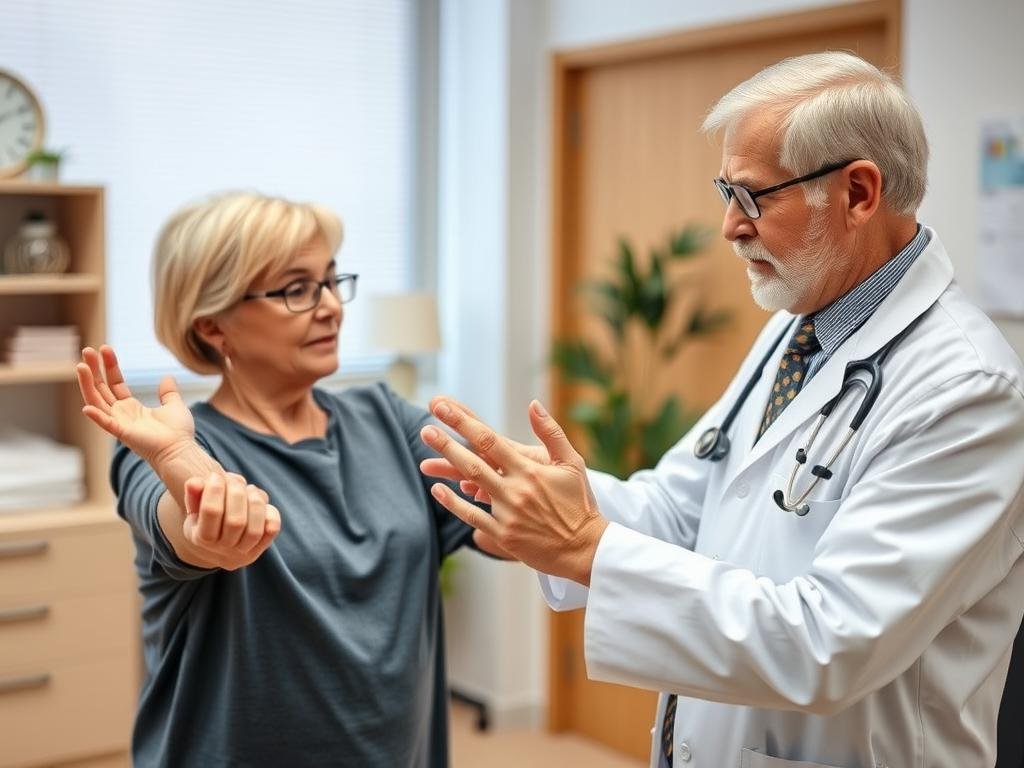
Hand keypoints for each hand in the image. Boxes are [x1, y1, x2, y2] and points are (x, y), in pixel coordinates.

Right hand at [76, 345, 194, 466]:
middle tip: (87, 350)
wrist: (181, 450)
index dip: (110, 366)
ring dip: (88, 384)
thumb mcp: (174, 405)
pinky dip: (96, 416)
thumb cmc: (178, 432)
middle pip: (101, 389)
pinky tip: (87, 406)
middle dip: (94, 370)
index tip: (105, 349)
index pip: (114, 383)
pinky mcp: (122, 433)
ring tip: (81, 366)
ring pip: (97, 401)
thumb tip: (167, 377)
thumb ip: (168, 392)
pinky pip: (105, 424)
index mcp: (131, 408)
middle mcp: (121, 414)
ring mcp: (119, 423)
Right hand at [181, 473, 280, 569]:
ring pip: (255, 530)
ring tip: (249, 489)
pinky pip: (272, 530)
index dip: (215, 489)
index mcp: (200, 538)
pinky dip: (270, 513)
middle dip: (237, 494)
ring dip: (255, 502)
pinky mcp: (261, 549)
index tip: (215, 476)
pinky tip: (260, 501)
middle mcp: (223, 550)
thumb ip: (194, 494)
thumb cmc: (205, 518)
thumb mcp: (195, 507)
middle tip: (234, 480)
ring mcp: (243, 552)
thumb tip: (194, 483)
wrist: (218, 544)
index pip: (212, 512)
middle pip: (236, 521)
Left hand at [419, 397, 607, 585]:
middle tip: (425, 428)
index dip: (463, 422)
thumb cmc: (580, 503)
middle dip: (446, 443)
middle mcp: (516, 489)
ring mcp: (507, 513)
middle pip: (473, 460)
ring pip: (470, 486)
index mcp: (530, 469)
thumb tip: (533, 404)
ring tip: (424, 458)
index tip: (442, 407)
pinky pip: (472, 516)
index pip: (489, 439)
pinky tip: (437, 490)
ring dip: (446, 469)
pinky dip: (453, 503)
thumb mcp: (572, 463)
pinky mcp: (503, 535)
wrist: (584, 548)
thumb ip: (551, 433)